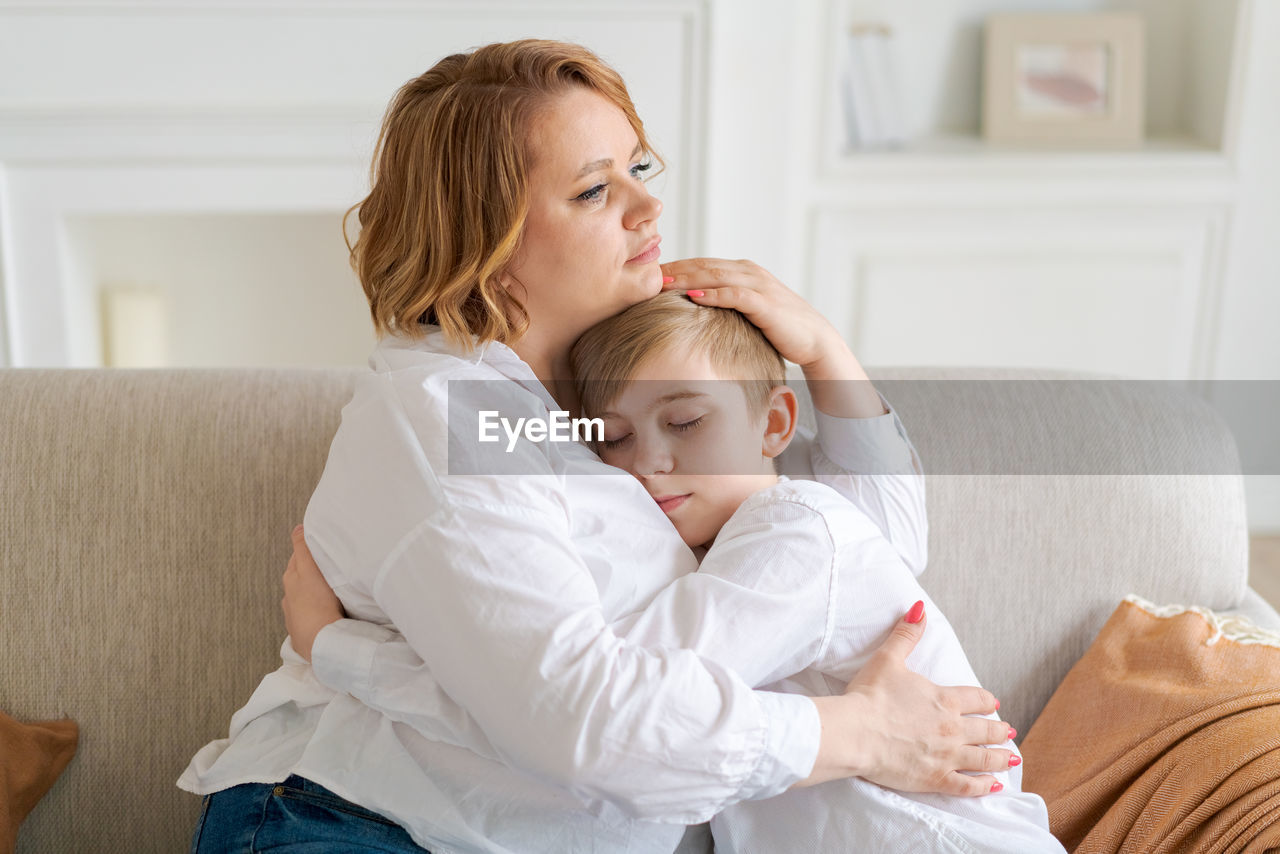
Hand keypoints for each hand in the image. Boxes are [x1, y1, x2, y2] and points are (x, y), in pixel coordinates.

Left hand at [281, 525, 343, 661]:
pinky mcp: (303, 630)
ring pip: (304, 595)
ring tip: (327, 586)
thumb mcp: (310, 570)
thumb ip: (303, 549)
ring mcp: (295, 614)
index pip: (298, 557)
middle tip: (326, 562)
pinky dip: (315, 606)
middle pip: (300, 576)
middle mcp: (290, 596)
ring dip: (313, 589)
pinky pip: (309, 612)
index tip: (319, 544)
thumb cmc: (317, 604)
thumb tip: (298, 528)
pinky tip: (325, 608)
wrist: (321, 641)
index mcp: (291, 579)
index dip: (307, 549)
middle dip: (309, 569)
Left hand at [661, 258, 883, 417]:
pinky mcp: (765, 303)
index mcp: (742, 272)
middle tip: (647, 272)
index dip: (676, 266)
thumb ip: (724, 306)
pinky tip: (693, 297)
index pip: (702, 264)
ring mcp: (758, 286)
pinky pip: (735, 295)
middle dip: (675, 268)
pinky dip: (713, 294)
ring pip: (716, 276)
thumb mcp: (746, 313)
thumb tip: (694, 311)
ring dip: (687, 277)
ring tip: (662, 281)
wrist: (814, 340)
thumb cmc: (778, 329)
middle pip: (704, 266)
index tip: (650, 272)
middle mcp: (749, 273)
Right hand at [800, 602, 1015, 796]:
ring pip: (983, 758)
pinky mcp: (936, 779)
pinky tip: (993, 785)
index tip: (993, 703)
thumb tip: (919, 608)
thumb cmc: (869, 696)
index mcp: (944, 699)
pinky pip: (968, 786)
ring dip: (1000, 757)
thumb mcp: (888, 659)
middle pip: (986, 730)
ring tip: (1011, 757)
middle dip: (999, 730)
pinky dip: (984, 786)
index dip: (986, 700)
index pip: (976, 698)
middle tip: (1008, 730)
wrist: (855, 733)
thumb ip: (906, 635)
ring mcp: (947, 756)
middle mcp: (952, 728)